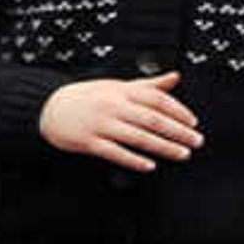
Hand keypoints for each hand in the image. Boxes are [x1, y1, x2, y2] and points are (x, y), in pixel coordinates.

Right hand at [41, 72, 199, 172]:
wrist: (47, 108)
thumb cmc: (86, 97)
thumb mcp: (116, 86)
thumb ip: (147, 85)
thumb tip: (175, 77)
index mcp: (121, 90)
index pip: (157, 99)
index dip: (178, 111)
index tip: (193, 123)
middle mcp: (112, 106)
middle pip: (152, 120)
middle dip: (178, 132)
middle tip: (196, 141)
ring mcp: (100, 124)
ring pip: (138, 137)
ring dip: (163, 147)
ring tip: (182, 154)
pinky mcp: (88, 142)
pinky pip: (115, 152)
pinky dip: (134, 160)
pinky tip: (150, 165)